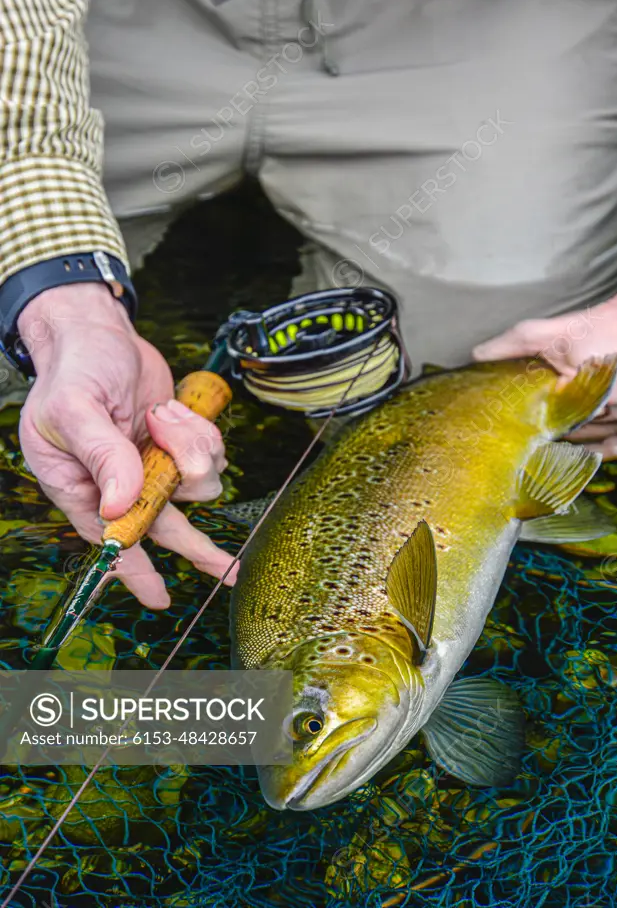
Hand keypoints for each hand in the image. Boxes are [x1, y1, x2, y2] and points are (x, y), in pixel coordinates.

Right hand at [18, 282, 236, 607]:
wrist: (98, 331)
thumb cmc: (74, 369)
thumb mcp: (76, 409)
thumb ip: (102, 455)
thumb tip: (120, 505)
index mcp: (80, 484)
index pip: (109, 538)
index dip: (133, 571)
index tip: (158, 598)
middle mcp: (117, 482)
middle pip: (164, 525)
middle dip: (197, 545)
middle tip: (229, 569)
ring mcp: (150, 463)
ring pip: (193, 483)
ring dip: (189, 449)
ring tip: (164, 415)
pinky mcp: (174, 444)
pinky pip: (206, 455)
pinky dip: (199, 432)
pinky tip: (175, 410)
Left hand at [472, 265, 616, 458]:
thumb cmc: (608, 321)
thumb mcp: (559, 330)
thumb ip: (516, 343)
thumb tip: (476, 354)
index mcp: (592, 388)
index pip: (554, 422)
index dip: (537, 426)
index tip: (521, 428)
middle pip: (578, 432)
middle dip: (558, 429)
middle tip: (539, 429)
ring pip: (602, 439)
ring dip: (581, 439)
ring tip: (559, 437)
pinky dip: (609, 449)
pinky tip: (589, 451)